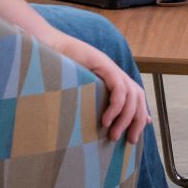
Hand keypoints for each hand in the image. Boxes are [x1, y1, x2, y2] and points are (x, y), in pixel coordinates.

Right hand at [43, 28, 150, 142]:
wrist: (47, 46)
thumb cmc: (58, 71)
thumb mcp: (79, 89)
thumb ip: (92, 100)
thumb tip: (102, 122)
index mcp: (112, 77)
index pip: (135, 95)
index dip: (140, 113)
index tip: (136, 134)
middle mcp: (114, 72)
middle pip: (137, 96)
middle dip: (136, 121)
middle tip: (129, 141)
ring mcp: (109, 67)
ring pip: (131, 94)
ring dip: (125, 118)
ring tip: (114, 135)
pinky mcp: (102, 63)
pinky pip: (118, 87)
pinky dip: (116, 106)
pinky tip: (106, 121)